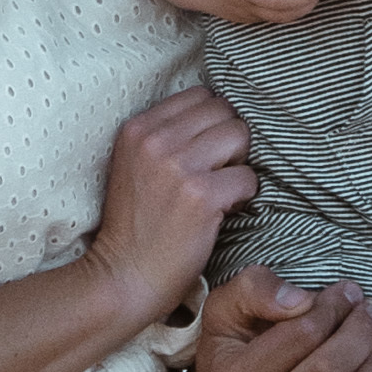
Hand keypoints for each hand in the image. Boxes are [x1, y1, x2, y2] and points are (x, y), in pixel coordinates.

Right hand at [82, 86, 263, 324]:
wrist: (123, 276)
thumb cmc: (135, 224)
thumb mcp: (135, 165)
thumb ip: (167, 135)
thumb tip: (222, 114)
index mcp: (137, 128)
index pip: (200, 95)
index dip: (213, 122)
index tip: (207, 151)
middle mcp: (155, 141)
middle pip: (223, 111)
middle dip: (230, 140)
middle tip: (219, 171)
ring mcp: (178, 167)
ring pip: (240, 136)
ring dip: (240, 164)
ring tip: (223, 189)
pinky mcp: (201, 196)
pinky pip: (248, 177)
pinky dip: (244, 195)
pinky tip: (225, 210)